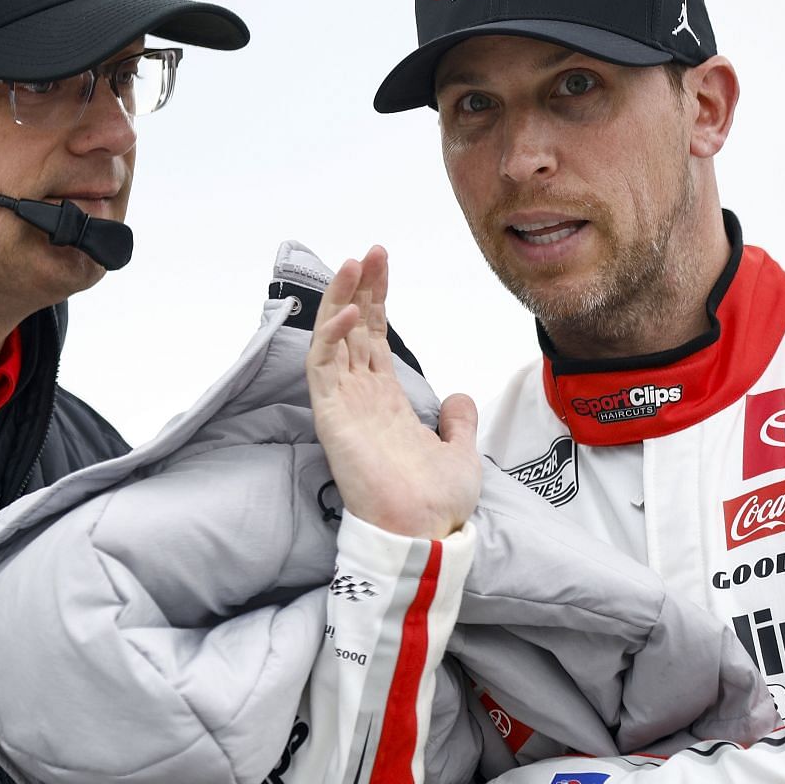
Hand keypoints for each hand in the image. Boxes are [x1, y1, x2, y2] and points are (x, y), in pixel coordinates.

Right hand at [305, 246, 480, 539]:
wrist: (426, 531)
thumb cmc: (436, 503)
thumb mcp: (460, 452)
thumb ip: (457, 422)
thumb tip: (458, 396)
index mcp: (384, 402)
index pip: (374, 338)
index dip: (376, 299)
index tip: (382, 262)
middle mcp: (359, 397)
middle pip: (352, 329)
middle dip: (360, 287)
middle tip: (371, 251)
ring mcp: (343, 405)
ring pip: (331, 339)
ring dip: (339, 300)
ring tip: (354, 263)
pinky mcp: (332, 416)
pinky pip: (324, 368)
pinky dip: (332, 336)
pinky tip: (352, 312)